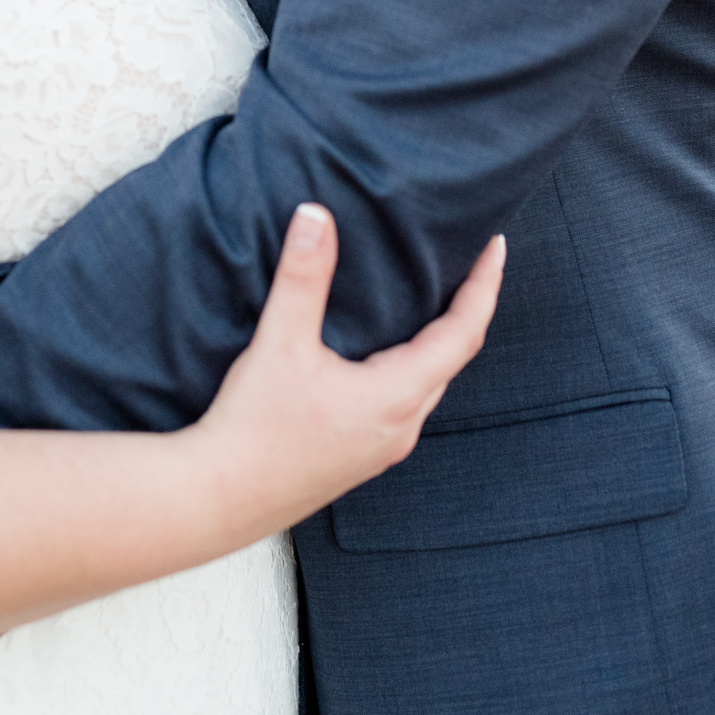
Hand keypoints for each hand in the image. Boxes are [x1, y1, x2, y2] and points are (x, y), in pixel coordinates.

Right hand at [197, 205, 503, 539]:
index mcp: (395, 397)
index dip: (484, 286)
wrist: (220, 498)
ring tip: (434, 300)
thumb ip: (302, 277)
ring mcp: (381, 447)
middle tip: (468, 264)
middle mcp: (399, 427)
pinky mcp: (359, 455)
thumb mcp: (279, 343)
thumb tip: (316, 216)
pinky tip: (384, 354)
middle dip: (466, 309)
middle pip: (452, 359)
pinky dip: (410, 367)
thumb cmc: (253, 429)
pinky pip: (403, 402)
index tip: (495, 248)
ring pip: (428, 384)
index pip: (463, 334)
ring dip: (438, 341)